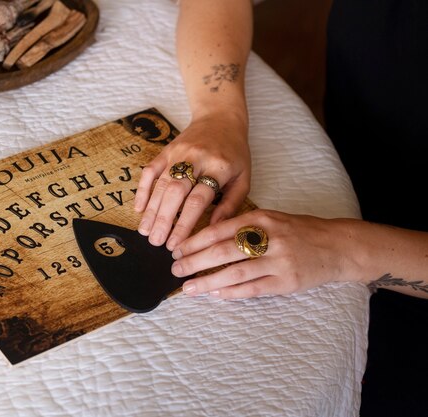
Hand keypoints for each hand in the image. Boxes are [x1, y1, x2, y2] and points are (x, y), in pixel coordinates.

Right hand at [134, 112, 249, 249]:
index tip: (176, 244)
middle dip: (164, 220)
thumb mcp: (243, 178)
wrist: (221, 118)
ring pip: (161, 183)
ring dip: (151, 209)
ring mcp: (178, 153)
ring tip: (145, 232)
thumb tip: (213, 230)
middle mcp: (196, 159)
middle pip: (176, 193)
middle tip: (156, 242)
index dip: (184, 224)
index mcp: (219, 168)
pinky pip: (151, 170)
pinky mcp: (166, 150)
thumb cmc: (235, 153)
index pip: (198, 200)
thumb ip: (230, 205)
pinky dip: (143, 189)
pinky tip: (139, 208)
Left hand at [171, 209, 358, 298]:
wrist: (337, 246)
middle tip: (176, 270)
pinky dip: (231, 292)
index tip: (176, 249)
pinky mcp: (287, 282)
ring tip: (189, 288)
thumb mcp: (270, 219)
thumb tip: (203, 239)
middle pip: (222, 251)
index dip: (194, 241)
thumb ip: (241, 226)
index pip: (219, 229)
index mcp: (261, 218)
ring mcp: (279, 261)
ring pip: (235, 273)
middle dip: (194, 261)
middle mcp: (269, 238)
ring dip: (207, 281)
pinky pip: (253, 289)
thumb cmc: (296, 231)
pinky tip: (215, 294)